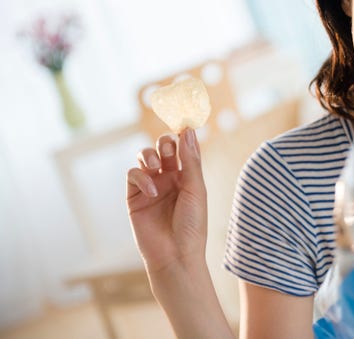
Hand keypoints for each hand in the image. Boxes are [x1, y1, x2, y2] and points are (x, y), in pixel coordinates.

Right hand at [126, 128, 206, 273]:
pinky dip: (141, 176)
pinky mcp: (134, 196)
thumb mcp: (196, 189)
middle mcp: (170, 177)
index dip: (182, 134)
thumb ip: (190, 160)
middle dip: (165, 142)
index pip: (184, 147)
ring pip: (145, 156)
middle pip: (163, 147)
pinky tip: (151, 189)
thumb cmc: (192, 224)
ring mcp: (151, 186)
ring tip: (158, 166)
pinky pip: (133, 175)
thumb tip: (188, 131)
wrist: (175, 255)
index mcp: (188, 175)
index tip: (183, 122)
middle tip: (169, 149)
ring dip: (150, 155)